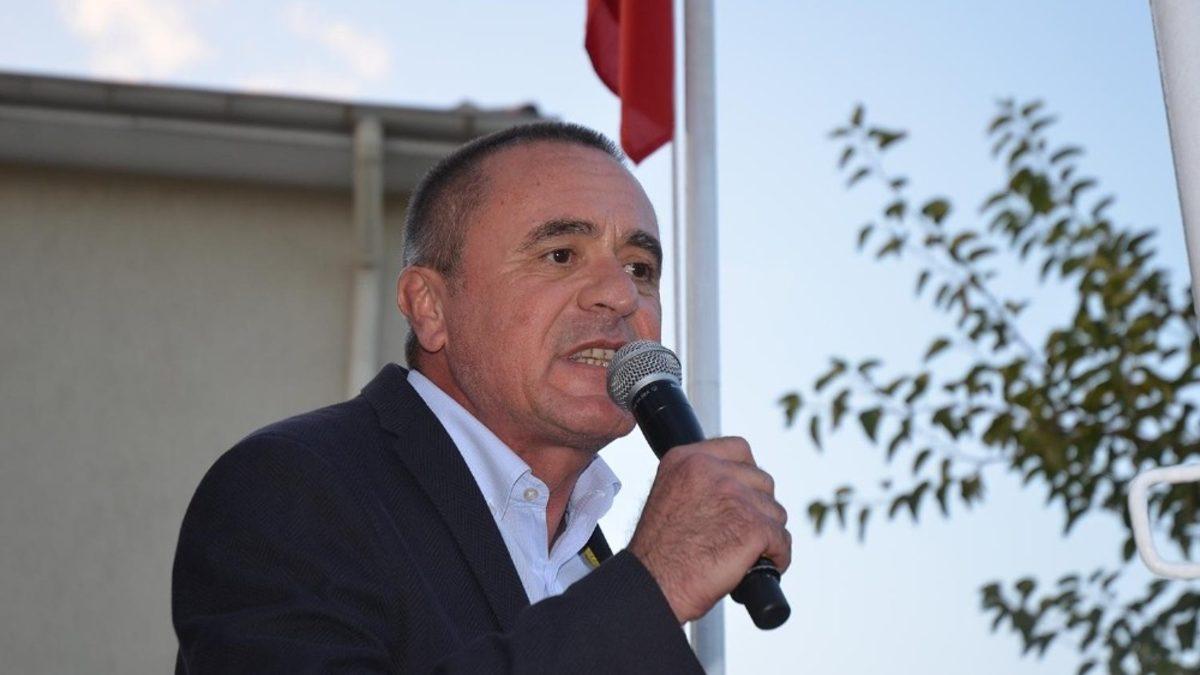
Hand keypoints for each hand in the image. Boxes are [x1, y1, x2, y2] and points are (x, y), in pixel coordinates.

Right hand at [627, 436, 790, 623]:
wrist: (653, 585)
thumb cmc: (659, 553)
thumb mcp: (670, 495)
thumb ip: (699, 482)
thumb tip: (737, 485)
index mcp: (687, 459)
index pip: (739, 449)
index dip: (747, 476)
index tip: (743, 497)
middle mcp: (711, 470)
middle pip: (762, 481)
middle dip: (758, 508)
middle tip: (740, 532)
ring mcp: (734, 496)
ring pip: (775, 512)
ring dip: (766, 534)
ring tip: (742, 554)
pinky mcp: (753, 526)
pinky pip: (782, 540)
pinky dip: (777, 557)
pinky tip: (755, 568)